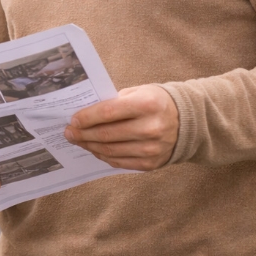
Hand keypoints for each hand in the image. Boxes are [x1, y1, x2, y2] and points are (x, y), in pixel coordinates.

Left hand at [64, 85, 178, 169]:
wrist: (187, 121)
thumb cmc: (154, 102)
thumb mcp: (137, 92)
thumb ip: (113, 101)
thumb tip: (84, 113)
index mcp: (147, 104)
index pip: (108, 112)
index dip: (87, 118)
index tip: (72, 120)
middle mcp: (151, 128)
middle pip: (107, 134)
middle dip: (83, 134)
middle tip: (68, 132)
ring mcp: (152, 148)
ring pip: (111, 151)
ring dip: (89, 146)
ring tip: (78, 140)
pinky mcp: (152, 163)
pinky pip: (120, 162)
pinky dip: (103, 156)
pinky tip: (94, 149)